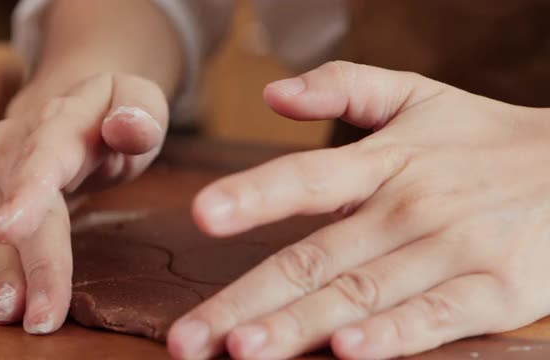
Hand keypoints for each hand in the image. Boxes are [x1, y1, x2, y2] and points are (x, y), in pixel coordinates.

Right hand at [0, 73, 167, 333]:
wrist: (74, 103)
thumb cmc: (116, 110)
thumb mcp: (142, 101)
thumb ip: (140, 113)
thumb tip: (126, 126)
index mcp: (62, 119)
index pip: (44, 157)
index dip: (28, 194)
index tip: (12, 232)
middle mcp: (17, 142)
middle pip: (23, 208)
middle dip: (31, 263)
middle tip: (41, 316)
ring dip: (4, 274)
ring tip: (12, 314)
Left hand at [167, 61, 549, 358]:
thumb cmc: (481, 138)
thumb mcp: (417, 95)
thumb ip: (343, 87)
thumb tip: (273, 94)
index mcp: (386, 161)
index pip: (306, 177)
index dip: (253, 195)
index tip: (202, 214)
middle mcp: (410, 207)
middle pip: (315, 259)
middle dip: (246, 301)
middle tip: (189, 337)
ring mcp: (453, 251)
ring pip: (361, 295)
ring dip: (300, 327)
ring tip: (242, 352)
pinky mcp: (497, 290)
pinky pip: (436, 318)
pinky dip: (393, 337)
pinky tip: (348, 352)